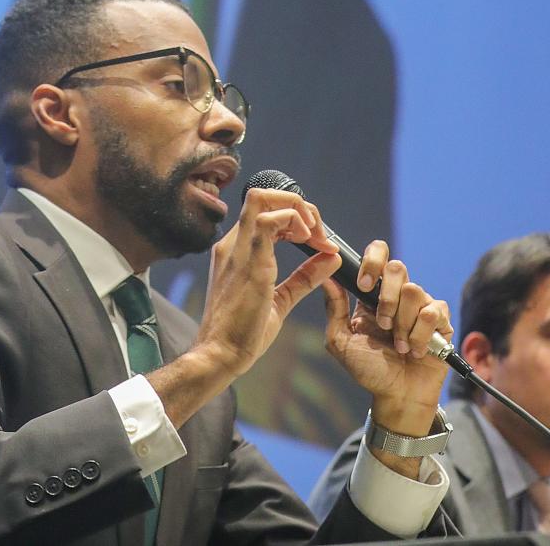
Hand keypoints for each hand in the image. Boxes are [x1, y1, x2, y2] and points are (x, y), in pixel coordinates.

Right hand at [194, 188, 340, 378]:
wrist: (219, 355)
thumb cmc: (243, 332)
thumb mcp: (281, 299)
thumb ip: (305, 277)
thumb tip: (330, 257)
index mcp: (238, 250)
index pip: (264, 210)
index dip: (295, 215)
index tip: (316, 239)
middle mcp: (234, 243)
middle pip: (262, 195)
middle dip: (297, 203)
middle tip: (317, 232)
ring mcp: (237, 249)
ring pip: (262, 198)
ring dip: (296, 209)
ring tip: (314, 236)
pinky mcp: (248, 262)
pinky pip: (268, 222)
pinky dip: (293, 222)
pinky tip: (309, 243)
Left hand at [324, 240, 451, 437]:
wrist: (397, 397)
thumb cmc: (369, 370)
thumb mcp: (341, 342)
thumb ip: (334, 309)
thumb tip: (327, 278)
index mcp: (373, 293)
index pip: (378, 253)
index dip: (371, 261)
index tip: (363, 286)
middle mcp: (398, 294)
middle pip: (397, 267)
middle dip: (387, 298)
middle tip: (383, 325)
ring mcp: (421, 305)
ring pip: (414, 290)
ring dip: (403, 324)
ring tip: (399, 346)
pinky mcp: (440, 320)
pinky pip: (433, 312)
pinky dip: (421, 335)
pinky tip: (416, 350)